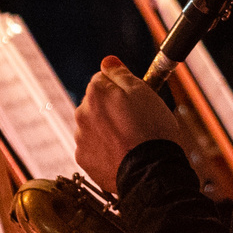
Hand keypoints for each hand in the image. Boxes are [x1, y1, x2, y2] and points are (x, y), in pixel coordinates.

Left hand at [75, 56, 181, 188]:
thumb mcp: (143, 92)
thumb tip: (107, 60)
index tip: (136, 99)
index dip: (122, 88)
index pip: (104, 79)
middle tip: (136, 121)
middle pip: (97, 103)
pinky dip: (106, 149)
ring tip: (131, 140)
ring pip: (95, 126)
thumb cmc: (151, 129)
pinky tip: (123, 153)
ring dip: (108, 129)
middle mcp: (82, 113)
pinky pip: (94, 148)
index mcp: (96, 92)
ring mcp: (81, 138)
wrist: (150, 171)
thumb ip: (120, 73)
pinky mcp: (84, 160)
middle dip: (112, 109)